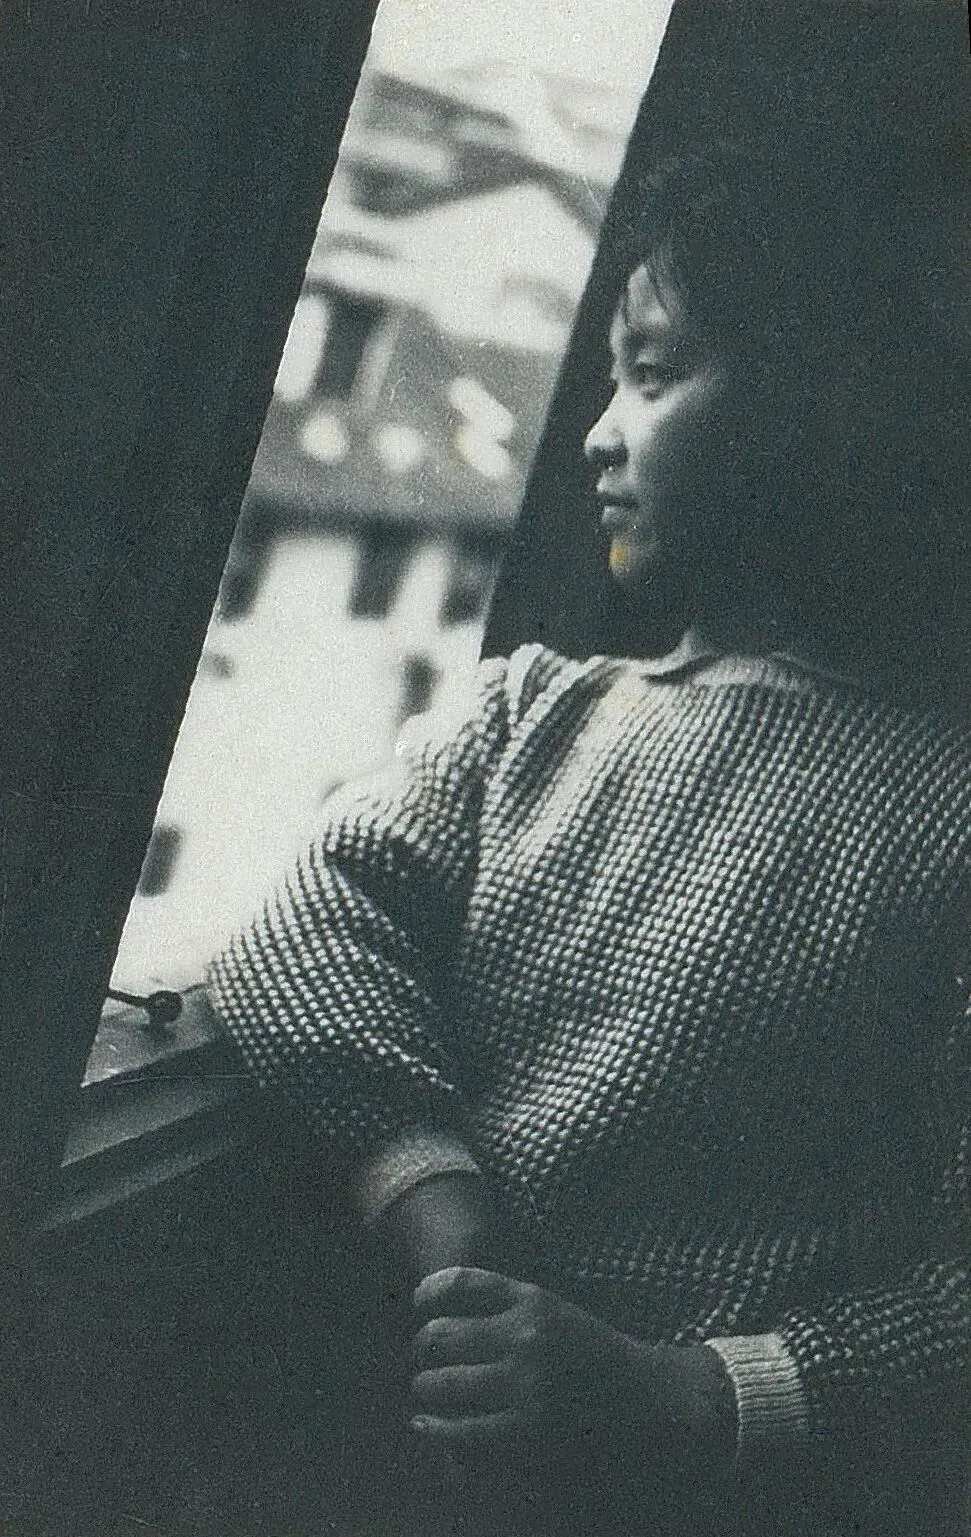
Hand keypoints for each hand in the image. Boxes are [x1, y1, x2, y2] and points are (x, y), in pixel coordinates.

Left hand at [409, 1266, 618, 1457]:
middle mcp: (526, 1335)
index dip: (428, 1292)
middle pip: (440, 1335)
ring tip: (423, 1393)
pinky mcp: (529, 1431)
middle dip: (420, 1350)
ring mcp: (526, 1384)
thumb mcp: (554, 1312)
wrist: (650, 1402)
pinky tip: (426, 1427)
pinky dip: (437, 1430)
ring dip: (424, 1390)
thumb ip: (505, 1305)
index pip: (459, 1282)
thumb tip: (436, 1311)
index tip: (419, 1304)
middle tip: (419, 1360)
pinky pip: (463, 1432)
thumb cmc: (594, 1356)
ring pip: (443, 1383)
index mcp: (533, 1299)